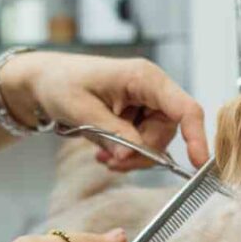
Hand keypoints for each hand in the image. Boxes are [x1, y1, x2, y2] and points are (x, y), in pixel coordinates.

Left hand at [0, 52, 208, 171]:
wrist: (42, 82)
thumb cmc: (59, 83)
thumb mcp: (82, 110)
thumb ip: (112, 133)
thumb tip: (132, 155)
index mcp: (144, 78)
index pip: (185, 108)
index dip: (197, 136)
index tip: (198, 163)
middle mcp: (151, 89)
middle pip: (167, 133)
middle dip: (143, 153)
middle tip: (113, 160)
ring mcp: (146, 104)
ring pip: (155, 143)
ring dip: (132, 157)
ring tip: (104, 156)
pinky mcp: (137, 117)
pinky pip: (143, 144)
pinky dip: (126, 154)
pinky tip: (105, 153)